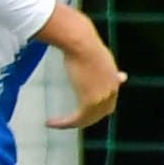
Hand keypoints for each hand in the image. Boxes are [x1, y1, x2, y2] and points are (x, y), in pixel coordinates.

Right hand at [45, 6, 127, 129]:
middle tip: (68, 121)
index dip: (101, 107)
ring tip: (55, 123)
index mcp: (112, 77)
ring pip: (88, 119)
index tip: (92, 109)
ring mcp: (102, 97)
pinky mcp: (90, 102)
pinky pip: (77, 119)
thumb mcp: (93, 52)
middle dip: (86, 119)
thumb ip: (97, 61)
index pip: (111, 99)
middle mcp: (111, 90)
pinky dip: (64, 124)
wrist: (80, 42)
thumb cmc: (81, 41)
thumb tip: (97, 59)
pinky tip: (51, 123)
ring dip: (71, 123)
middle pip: (102, 113)